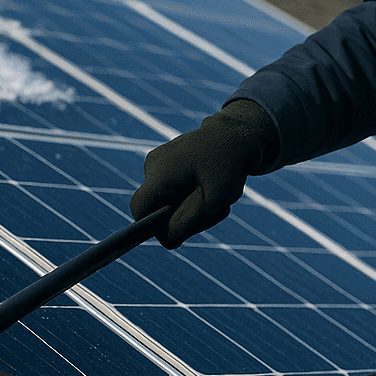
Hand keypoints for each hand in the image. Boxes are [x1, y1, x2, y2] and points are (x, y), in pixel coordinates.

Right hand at [130, 100, 277, 247]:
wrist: (235, 134)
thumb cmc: (227, 165)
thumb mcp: (213, 200)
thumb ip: (186, 223)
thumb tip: (166, 240)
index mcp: (160, 172)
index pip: (139, 209)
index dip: (154, 227)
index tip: (179, 229)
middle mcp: (152, 165)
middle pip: (155, 209)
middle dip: (182, 217)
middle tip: (214, 210)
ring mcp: (157, 163)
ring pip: (165, 202)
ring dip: (190, 208)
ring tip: (216, 197)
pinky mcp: (165, 164)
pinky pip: (171, 192)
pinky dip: (191, 197)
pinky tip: (209, 189)